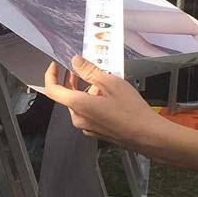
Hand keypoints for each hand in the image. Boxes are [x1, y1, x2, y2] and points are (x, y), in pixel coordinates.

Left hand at [44, 56, 160, 147]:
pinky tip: (109, 96)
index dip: (50, 75)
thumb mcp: (111, 83)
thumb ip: (90, 71)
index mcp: (78, 105)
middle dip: (75, 80)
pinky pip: (88, 112)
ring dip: (87, 90)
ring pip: (79, 103)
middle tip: (86, 68)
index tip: (56, 65)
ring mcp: (86, 127)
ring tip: (106, 81)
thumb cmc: (130, 109)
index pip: (52, 90)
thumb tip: (75, 61)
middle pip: (68, 95)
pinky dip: (93, 101)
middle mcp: (78, 118)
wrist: (147, 135)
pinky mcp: (95, 131)